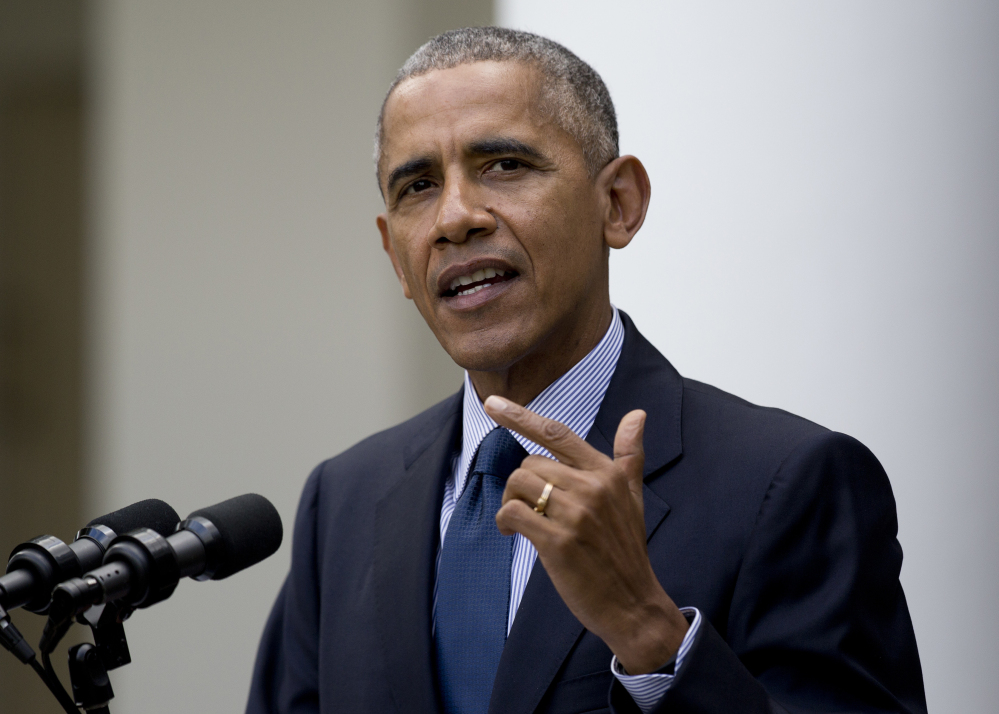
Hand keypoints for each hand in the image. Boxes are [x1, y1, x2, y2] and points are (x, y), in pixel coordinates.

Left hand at [483, 395, 689, 673]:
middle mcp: (592, 487)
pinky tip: (512, 532)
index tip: (492, 403)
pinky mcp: (558, 541)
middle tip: (528, 508)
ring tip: (521, 522)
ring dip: (511, 501)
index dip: (521, 416)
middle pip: (530, 463)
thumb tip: (637, 414)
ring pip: (519, 484)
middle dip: (521, 485)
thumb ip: (629, 454)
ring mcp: (576, 514)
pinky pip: (513, 512)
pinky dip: (505, 521)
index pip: (557, 434)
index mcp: (607, 473)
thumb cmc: (625, 550)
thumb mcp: (632, 497)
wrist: (632, 603)